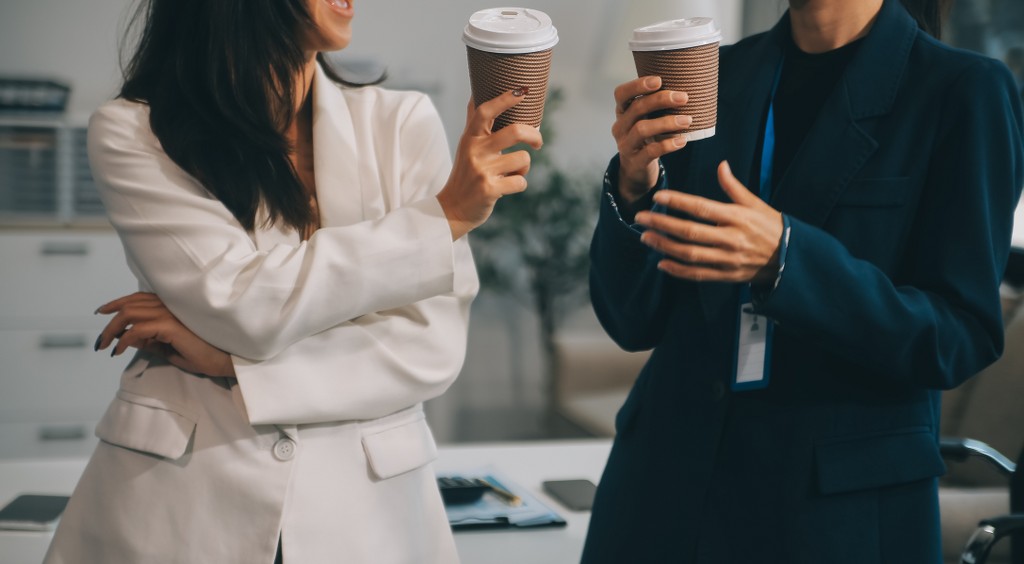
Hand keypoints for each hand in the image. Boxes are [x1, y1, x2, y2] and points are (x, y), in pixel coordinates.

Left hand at [94, 292, 234, 376]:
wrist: (224, 360)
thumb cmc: (202, 354)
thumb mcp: (167, 347)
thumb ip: (148, 340)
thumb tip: (126, 337)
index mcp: (171, 306)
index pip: (138, 298)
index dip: (117, 303)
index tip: (102, 313)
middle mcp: (170, 305)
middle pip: (129, 304)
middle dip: (110, 320)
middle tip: (100, 340)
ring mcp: (170, 313)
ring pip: (129, 314)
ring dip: (112, 330)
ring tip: (105, 345)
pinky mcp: (170, 326)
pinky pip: (137, 330)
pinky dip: (124, 340)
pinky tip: (118, 351)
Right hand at [437, 90, 543, 239]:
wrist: (452, 208)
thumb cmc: (465, 174)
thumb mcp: (466, 145)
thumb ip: (474, 121)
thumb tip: (475, 91)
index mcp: (470, 138)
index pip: (485, 111)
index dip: (505, 99)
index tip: (522, 91)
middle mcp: (474, 151)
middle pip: (515, 132)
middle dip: (533, 135)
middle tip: (537, 142)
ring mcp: (482, 171)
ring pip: (523, 159)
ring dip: (523, 167)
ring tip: (511, 172)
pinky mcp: (490, 190)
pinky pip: (521, 181)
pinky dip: (519, 184)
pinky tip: (507, 187)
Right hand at [612, 76, 690, 203]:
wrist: (635, 169)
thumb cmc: (646, 137)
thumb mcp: (644, 119)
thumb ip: (655, 105)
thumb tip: (685, 86)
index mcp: (622, 112)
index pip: (621, 94)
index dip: (637, 85)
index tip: (659, 80)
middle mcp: (620, 127)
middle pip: (636, 109)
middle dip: (660, 100)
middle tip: (683, 97)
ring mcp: (626, 145)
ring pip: (642, 129)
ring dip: (667, 123)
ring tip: (687, 120)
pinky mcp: (635, 161)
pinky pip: (651, 152)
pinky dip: (668, 144)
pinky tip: (682, 140)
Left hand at [635, 161, 783, 283]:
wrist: (791, 259)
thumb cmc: (771, 227)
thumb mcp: (756, 204)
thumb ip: (734, 187)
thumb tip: (721, 165)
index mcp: (737, 217)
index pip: (701, 208)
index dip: (678, 202)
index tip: (658, 197)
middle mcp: (731, 239)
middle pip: (690, 232)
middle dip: (662, 224)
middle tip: (641, 218)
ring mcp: (727, 260)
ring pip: (690, 254)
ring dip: (664, 247)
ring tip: (646, 238)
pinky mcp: (726, 275)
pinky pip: (698, 274)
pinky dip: (678, 270)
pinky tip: (661, 263)